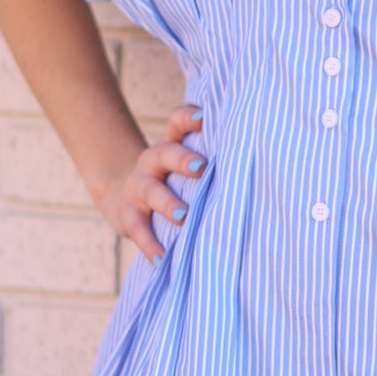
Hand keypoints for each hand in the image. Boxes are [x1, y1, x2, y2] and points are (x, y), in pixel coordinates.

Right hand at [96, 101, 207, 265]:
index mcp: (169, 145)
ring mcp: (137, 186)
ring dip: (168, 203)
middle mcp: (151, 161)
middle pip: (165, 153)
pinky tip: (162, 257)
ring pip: (150, 190)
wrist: (120, 197)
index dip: (187, 118)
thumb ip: (207, 160)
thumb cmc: (169, 180)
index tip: (203, 118)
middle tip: (202, 168)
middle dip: (183, 160)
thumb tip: (256, 167)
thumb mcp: (180, 164)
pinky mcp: (126, 213)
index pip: (176, 123)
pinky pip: (137, 228)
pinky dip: (149, 244)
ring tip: (185, 216)